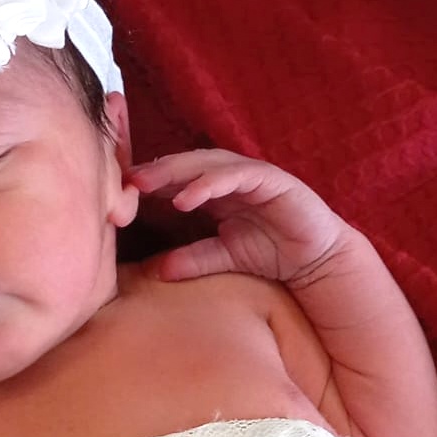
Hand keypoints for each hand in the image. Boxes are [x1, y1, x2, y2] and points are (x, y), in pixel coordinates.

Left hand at [128, 150, 353, 285]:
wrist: (317, 260)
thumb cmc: (272, 253)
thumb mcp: (224, 258)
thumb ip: (193, 259)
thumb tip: (157, 272)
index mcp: (216, 190)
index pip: (176, 178)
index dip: (149, 182)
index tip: (120, 193)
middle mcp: (230, 177)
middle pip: (185, 164)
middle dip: (154, 170)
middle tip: (125, 180)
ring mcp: (251, 174)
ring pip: (207, 164)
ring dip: (176, 172)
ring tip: (148, 184)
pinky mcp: (272, 180)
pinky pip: (237, 176)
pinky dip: (210, 183)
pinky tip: (188, 196)